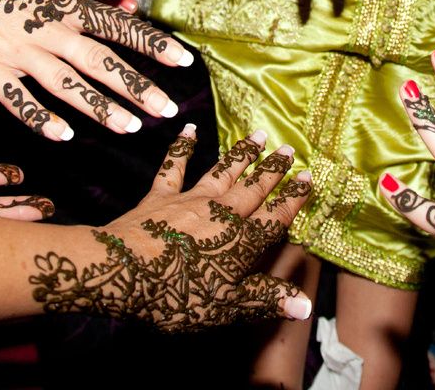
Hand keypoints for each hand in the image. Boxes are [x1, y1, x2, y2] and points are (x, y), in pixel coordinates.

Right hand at [0, 0, 191, 140]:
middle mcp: (46, 32)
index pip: (119, 28)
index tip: (185, 61)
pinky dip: (41, 118)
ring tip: (131, 127)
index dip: (154, 45)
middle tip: (167, 109)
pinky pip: (18, 101)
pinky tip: (66, 135)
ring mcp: (16, 54)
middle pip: (101, 64)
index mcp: (63, 4)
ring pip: (66, 87)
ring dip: (101, 108)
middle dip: (137, 87)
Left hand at [29, 125, 315, 330]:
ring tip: (259, 135)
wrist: (125, 272)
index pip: (275, 216)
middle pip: (253, 188)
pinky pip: (175, 167)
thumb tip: (306, 305)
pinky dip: (182, 147)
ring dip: (242, 154)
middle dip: (273, 170)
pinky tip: (189, 128)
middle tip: (290, 149)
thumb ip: (266, 299)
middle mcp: (222, 214)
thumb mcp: (227, 306)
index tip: (309, 177)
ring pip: (223, 173)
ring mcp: (191, 201)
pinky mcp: (161, 197)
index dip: (293, 198)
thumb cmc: (178, 295)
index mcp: (241, 242)